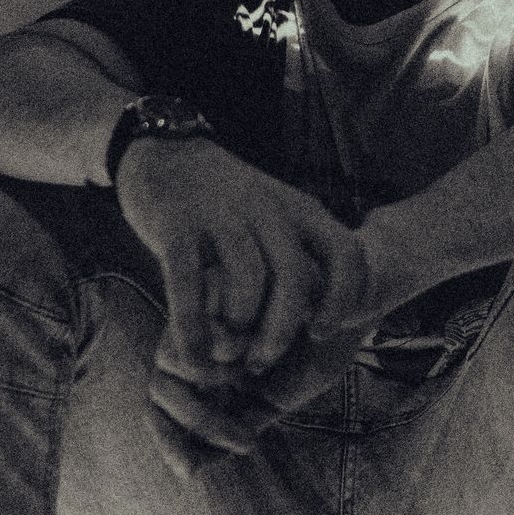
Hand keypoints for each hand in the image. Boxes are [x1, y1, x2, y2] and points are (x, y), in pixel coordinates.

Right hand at [113, 137, 373, 471]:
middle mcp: (267, 210)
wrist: (166, 153)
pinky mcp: (176, 226)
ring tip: (229, 356)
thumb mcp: (279, 216)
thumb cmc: (229, 202)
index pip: (346, 254)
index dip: (341, 300)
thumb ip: (302, 255)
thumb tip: (326, 319)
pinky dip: (193, 328)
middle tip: (264, 361)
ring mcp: (221, 216)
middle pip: (293, 278)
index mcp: (301, 209)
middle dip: (282, 330)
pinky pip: (189, 284)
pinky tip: (194, 356)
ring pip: (248, 281)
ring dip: (241, 328)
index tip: (319, 331)